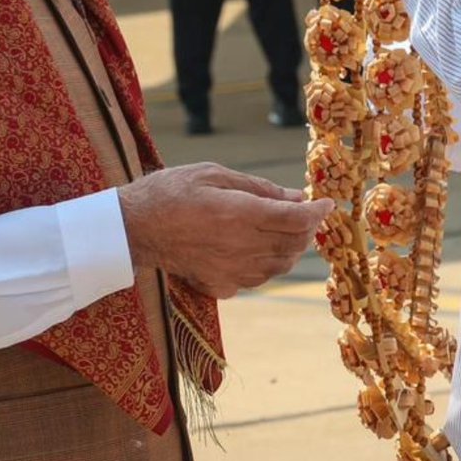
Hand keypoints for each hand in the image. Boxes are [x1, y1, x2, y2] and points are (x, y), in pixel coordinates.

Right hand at [118, 164, 332, 298]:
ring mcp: (230, 271)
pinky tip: (259, 249)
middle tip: (305, 212)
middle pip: (294, 244)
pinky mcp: (219, 286)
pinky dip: (270, 265)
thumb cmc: (171, 191)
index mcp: (239, 214)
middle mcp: (240, 247)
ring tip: (285, 229)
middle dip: (307, 228)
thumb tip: (295, 196)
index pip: (296, 219)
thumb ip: (258, 188)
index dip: (318, 211)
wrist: (134, 228)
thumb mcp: (214, 175)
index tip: (327, 203)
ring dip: (291, 247)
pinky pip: (259, 279)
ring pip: (281, 265)